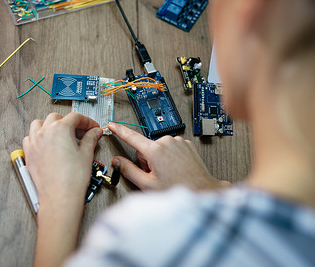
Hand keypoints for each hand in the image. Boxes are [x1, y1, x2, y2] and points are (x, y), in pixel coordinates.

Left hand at [22, 113, 102, 204]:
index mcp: (60, 129)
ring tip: (61, 134)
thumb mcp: (86, 154)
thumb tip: (94, 132)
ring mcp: (34, 143)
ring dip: (50, 125)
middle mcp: (45, 133)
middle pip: (57, 117)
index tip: (92, 128)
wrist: (60, 196)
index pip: (75, 117)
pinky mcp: (29, 153)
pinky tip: (47, 143)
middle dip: (70, 122)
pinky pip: (29, 138)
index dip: (87, 121)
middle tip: (81, 132)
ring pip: (39, 124)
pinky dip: (38, 137)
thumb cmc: (71, 178)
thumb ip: (91, 138)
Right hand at [108, 123, 228, 190]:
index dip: (119, 131)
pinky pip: (171, 148)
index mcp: (155, 150)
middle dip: (147, 160)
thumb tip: (117, 161)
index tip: (112, 125)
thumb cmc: (177, 189)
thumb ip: (128, 171)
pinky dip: (170, 157)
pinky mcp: (186, 144)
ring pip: (158, 148)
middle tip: (155, 175)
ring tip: (168, 173)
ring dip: (159, 159)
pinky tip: (175, 169)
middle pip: (146, 148)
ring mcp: (178, 142)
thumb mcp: (147, 184)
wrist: (202, 190)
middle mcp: (167, 142)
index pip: (132, 137)